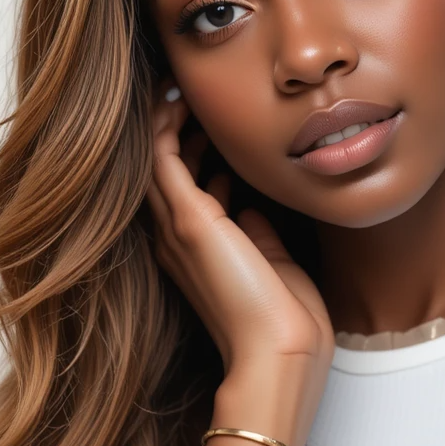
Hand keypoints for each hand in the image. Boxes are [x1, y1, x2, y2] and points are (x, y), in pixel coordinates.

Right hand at [144, 77, 333, 445]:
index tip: (213, 126)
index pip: (187, 191)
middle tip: (193, 99)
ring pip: (157, 160)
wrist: (283, 352)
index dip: (195, 154)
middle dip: (178, 132)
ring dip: (170, 124)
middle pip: (165, 171)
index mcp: (199, 251)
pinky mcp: (189, 220)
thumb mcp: (272, 262)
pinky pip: (163, 157)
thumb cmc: (286, 318)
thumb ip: (259, 234)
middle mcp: (178, 240)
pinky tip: (175, 100)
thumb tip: (255, 207)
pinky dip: (165, 125)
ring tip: (185, 93)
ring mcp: (178, 229)